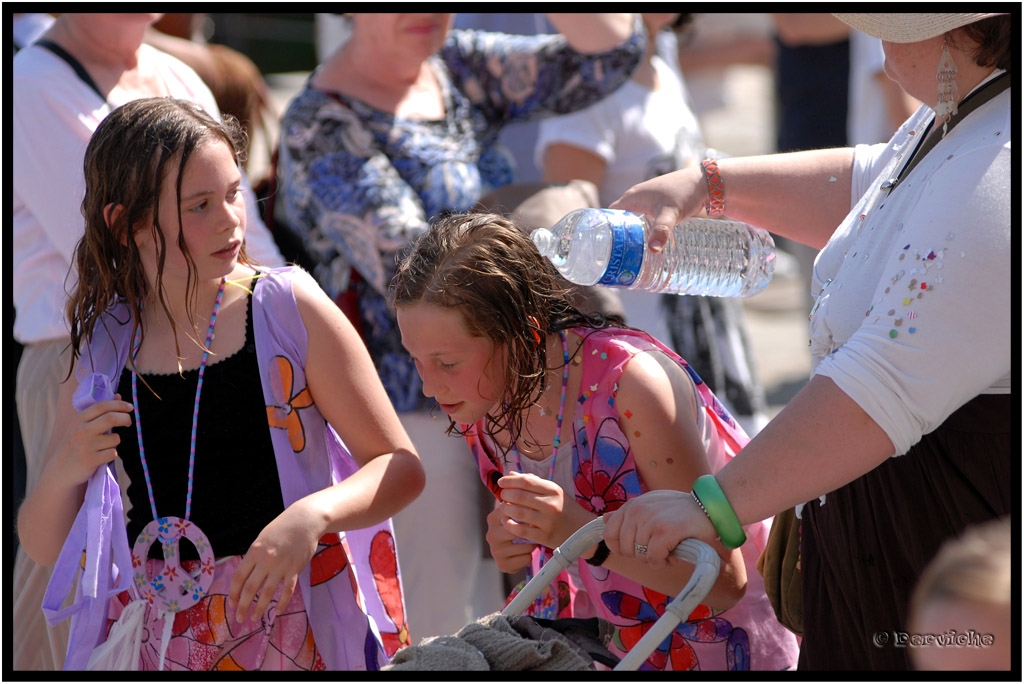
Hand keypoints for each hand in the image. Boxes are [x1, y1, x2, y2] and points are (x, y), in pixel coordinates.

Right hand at [55, 396, 133, 485]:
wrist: (60, 470)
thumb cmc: (74, 445)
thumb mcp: (81, 426)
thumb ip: (99, 412)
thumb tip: (118, 396)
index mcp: (78, 419)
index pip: (102, 406)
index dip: (119, 404)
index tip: (130, 407)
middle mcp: (81, 431)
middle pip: (111, 418)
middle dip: (125, 418)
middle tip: (129, 422)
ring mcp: (86, 446)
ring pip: (115, 438)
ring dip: (115, 441)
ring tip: (104, 446)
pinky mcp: (91, 460)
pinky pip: (113, 453)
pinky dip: (111, 454)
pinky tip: (101, 457)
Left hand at [229, 500, 321, 622]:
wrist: (305, 521)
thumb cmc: (282, 528)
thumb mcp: (262, 538)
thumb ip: (254, 556)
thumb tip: (246, 575)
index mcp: (254, 551)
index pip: (239, 577)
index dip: (233, 593)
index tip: (231, 604)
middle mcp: (266, 560)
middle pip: (250, 588)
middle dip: (243, 606)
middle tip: (239, 618)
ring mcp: (281, 566)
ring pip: (267, 593)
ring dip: (260, 608)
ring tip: (255, 618)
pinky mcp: (295, 570)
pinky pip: (287, 591)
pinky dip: (282, 603)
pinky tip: (278, 611)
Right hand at [486, 501, 534, 572]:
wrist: (509, 548)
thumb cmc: (516, 525)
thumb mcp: (516, 512)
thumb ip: (521, 506)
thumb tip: (533, 503)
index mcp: (493, 518)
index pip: (515, 513)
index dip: (529, 515)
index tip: (535, 516)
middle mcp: (491, 534)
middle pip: (521, 531)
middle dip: (532, 532)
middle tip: (534, 531)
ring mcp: (495, 551)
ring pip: (526, 546)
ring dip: (532, 544)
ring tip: (529, 542)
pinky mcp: (502, 564)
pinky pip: (526, 559)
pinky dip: (529, 556)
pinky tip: (524, 553)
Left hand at [496, 472, 592, 550]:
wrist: (583, 530)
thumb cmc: (564, 507)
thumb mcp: (553, 491)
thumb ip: (532, 482)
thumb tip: (511, 474)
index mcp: (553, 490)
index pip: (526, 481)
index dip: (510, 480)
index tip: (501, 482)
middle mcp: (551, 504)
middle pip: (520, 496)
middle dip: (506, 494)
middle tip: (502, 495)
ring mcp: (548, 521)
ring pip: (519, 513)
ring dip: (506, 509)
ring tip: (503, 507)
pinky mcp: (545, 537)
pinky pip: (522, 530)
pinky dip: (510, 525)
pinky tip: (506, 521)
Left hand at [603, 489, 716, 568]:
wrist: (710, 506)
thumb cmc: (681, 509)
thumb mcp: (651, 504)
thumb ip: (629, 513)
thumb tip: (604, 519)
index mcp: (632, 505)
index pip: (609, 534)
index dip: (620, 548)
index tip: (636, 550)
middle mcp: (637, 511)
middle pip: (625, 549)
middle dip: (640, 555)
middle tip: (658, 550)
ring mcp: (650, 521)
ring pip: (640, 556)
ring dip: (655, 559)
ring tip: (668, 550)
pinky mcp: (664, 532)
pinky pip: (653, 559)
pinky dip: (663, 562)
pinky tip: (673, 556)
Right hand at [609, 166, 706, 251]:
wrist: (705, 183)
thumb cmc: (684, 192)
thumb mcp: (671, 213)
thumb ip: (661, 230)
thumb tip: (653, 250)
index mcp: (631, 198)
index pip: (608, 215)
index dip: (603, 231)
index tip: (603, 248)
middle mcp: (635, 199)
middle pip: (619, 221)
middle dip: (617, 237)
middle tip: (617, 257)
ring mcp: (646, 203)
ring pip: (632, 221)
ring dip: (631, 235)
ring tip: (629, 256)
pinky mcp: (657, 207)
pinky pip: (643, 221)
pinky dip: (642, 232)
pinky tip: (646, 245)